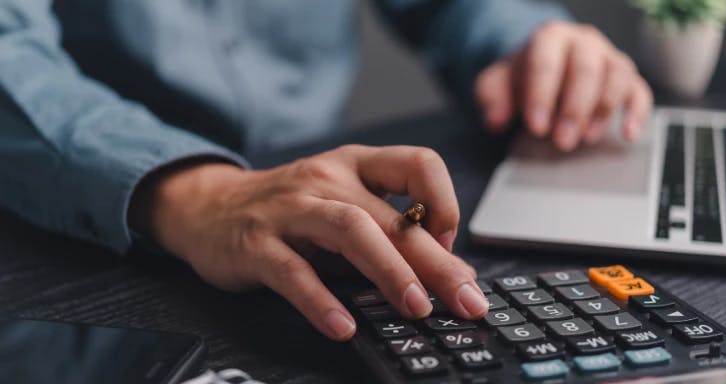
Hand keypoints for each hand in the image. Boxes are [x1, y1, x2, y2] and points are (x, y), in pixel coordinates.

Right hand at [131, 145, 486, 340]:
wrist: (208, 206)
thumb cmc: (289, 210)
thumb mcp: (342, 206)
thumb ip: (390, 233)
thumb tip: (452, 273)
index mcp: (356, 165)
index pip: (418, 164)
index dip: (444, 204)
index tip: (450, 247)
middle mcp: (327, 178)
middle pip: (390, 215)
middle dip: (435, 261)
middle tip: (466, 300)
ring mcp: (290, 209)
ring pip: (349, 230)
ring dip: (389, 271)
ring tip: (416, 308)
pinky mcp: (256, 243)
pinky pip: (293, 271)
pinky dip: (321, 300)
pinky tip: (343, 326)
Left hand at [475, 21, 652, 150]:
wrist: (542, 69)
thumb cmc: (521, 78)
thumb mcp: (496, 84)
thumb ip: (491, 98)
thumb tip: (495, 120)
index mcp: (549, 37)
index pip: (546, 62)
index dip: (542, 96)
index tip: (536, 127)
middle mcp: (583, 42)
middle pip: (586, 69)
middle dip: (574, 109)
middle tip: (562, 141)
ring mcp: (608, 57)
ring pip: (617, 75)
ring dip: (604, 110)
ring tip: (587, 138)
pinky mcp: (627, 78)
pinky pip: (640, 90)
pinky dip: (637, 112)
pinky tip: (628, 134)